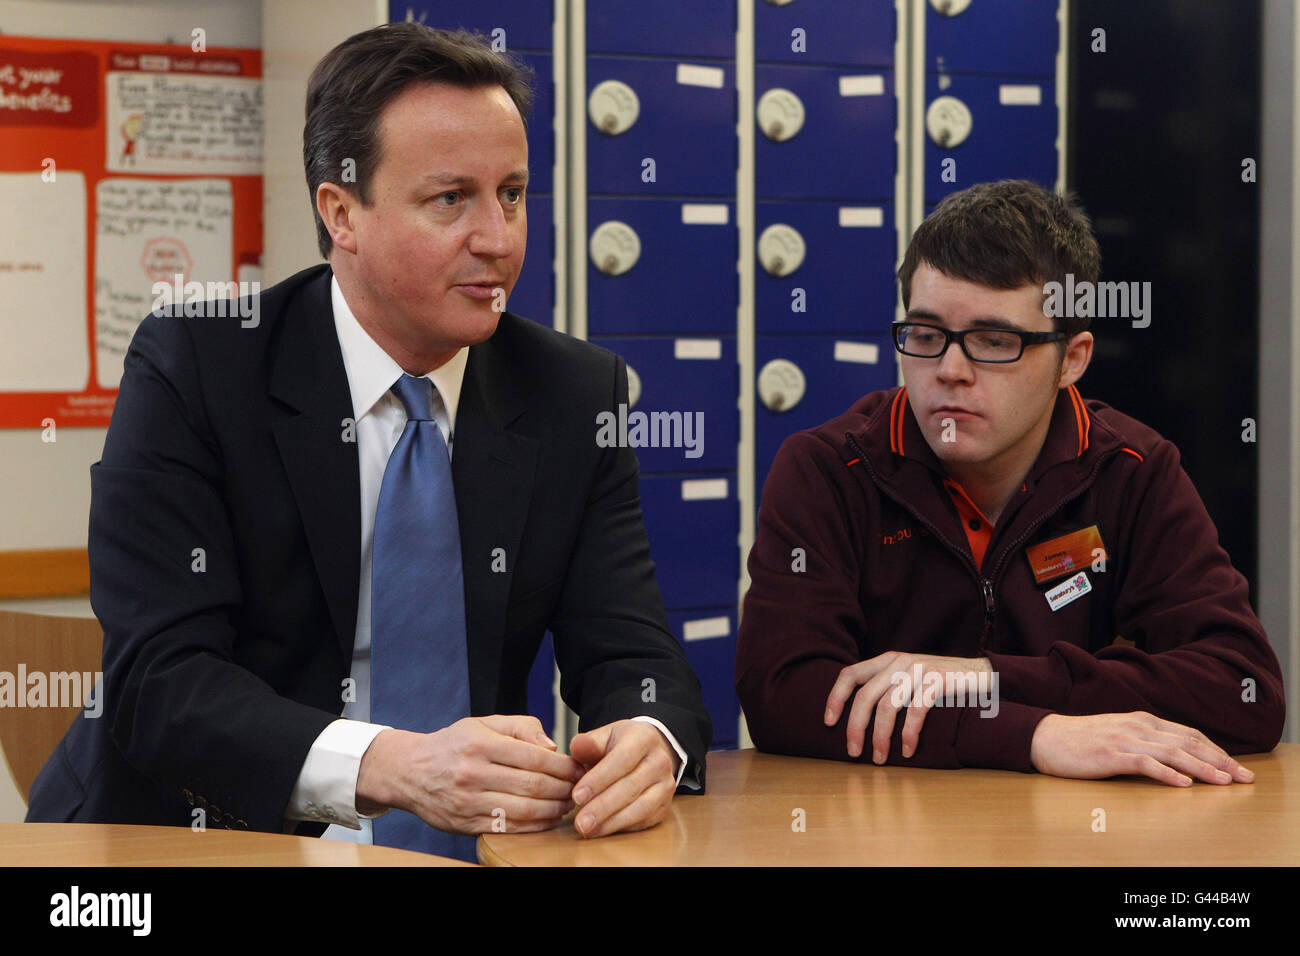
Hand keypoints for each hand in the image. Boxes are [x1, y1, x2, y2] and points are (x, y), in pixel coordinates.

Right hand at [356, 715, 583, 833]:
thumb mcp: (483, 723)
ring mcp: (467, 801)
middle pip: (532, 785)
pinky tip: (549, 818)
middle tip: (581, 788)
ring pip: (523, 809)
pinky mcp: (464, 824)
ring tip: (568, 804)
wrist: (408, 771)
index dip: (563, 765)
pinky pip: (508, 827)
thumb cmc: (453, 744)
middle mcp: (472, 772)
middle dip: (564, 789)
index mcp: (480, 742)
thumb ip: (520, 727)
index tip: (579, 767)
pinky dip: (535, 825)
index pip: (534, 756)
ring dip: (553, 809)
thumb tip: (552, 746)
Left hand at [568, 719, 677, 837]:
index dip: (599, 779)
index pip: (622, 759)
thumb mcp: (604, 737)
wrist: (648, 753)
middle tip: (580, 822)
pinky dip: (621, 827)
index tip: (577, 796)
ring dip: (611, 822)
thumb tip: (577, 745)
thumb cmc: (620, 746)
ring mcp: (665, 785)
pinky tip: (601, 829)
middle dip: (602, 807)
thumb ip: (589, 743)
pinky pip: (644, 820)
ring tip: (587, 829)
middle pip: (630, 787)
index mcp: (643, 738)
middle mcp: (659, 761)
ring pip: (640, 808)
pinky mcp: (665, 805)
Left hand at [824, 652, 992, 761]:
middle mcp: (899, 662)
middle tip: (853, 752)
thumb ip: (886, 687)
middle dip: (855, 727)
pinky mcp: (937, 681)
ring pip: (887, 706)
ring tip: (880, 758)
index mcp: (887, 660)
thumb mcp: (908, 677)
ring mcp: (918, 670)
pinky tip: (908, 750)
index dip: (835, 697)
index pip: (850, 674)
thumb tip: (856, 718)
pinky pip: (915, 711)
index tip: (828, 722)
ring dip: (880, 736)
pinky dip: (909, 734)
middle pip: (865, 696)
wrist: (981, 673)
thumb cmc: (939, 683)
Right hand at [1030, 711, 1255, 785]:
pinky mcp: (1111, 755)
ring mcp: (1125, 739)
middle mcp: (1138, 726)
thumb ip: (1145, 739)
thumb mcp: (1119, 733)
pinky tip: (1183, 784)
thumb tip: (1175, 756)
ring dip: (1202, 768)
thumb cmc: (1082, 740)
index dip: (1216, 749)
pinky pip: (1145, 764)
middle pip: (1188, 742)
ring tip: (1223, 782)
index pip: (1188, 734)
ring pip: (1173, 753)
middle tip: (1243, 777)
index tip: (1236, 766)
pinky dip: (1167, 774)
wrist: (1046, 737)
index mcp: (1142, 720)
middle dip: (1220, 760)